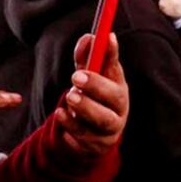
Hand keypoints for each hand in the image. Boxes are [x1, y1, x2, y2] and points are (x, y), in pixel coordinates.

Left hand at [54, 33, 129, 155]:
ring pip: (103, 119)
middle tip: (76, 77)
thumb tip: (88, 37)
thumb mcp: (87, 78)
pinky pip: (85, 136)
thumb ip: (86, 58)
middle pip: (115, 96)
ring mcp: (110, 128)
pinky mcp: (97, 145)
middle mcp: (119, 107)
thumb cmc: (91, 100)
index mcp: (118, 86)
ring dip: (86, 107)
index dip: (113, 53)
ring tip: (70, 97)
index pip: (117, 67)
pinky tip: (60, 115)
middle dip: (97, 85)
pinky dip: (71, 124)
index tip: (107, 37)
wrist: (92, 137)